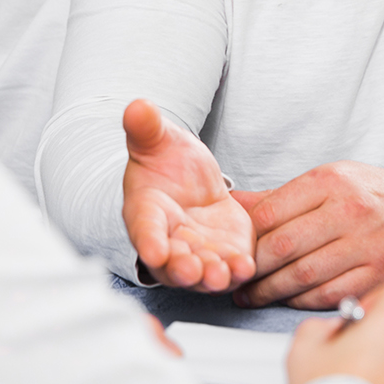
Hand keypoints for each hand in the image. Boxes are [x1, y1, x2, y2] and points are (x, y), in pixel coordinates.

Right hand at [121, 99, 255, 292]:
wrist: (192, 181)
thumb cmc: (166, 164)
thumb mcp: (158, 141)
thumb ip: (147, 128)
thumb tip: (137, 106)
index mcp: (146, 213)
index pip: (144, 229)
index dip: (149, 241)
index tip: (155, 250)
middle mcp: (169, 241)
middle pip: (171, 264)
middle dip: (181, 269)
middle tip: (191, 269)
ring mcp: (198, 252)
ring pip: (201, 274)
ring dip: (210, 277)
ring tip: (221, 275)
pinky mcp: (226, 253)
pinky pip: (230, 268)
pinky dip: (237, 271)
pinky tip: (246, 267)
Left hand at [232, 162, 383, 308]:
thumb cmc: (377, 196)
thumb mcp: (331, 179)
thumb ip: (281, 196)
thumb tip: (232, 203)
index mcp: (330, 182)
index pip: (271, 212)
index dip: (243, 236)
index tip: (229, 248)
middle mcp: (348, 212)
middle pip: (282, 246)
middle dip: (250, 267)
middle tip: (231, 277)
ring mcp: (364, 247)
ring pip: (301, 276)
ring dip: (268, 291)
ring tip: (249, 294)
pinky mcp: (377, 276)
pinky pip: (327, 294)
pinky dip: (300, 301)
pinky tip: (285, 300)